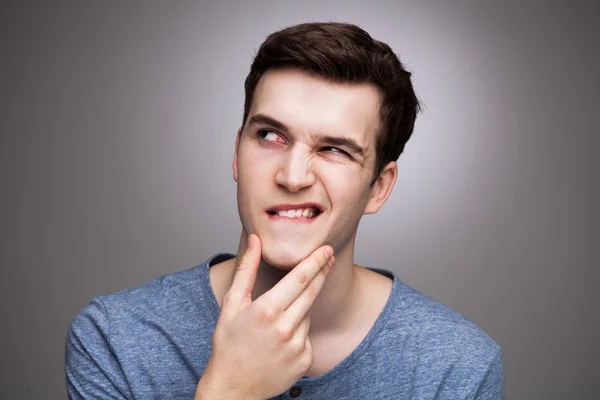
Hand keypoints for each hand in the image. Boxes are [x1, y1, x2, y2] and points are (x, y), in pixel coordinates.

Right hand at [195, 234, 334, 399]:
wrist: (233, 387)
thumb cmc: (228, 343)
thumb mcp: (232, 303)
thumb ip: (247, 268)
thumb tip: (255, 240)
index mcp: (266, 310)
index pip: (300, 278)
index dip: (315, 261)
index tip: (326, 249)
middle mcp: (285, 328)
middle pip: (311, 291)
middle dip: (322, 272)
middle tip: (329, 257)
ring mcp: (297, 346)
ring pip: (307, 314)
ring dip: (300, 308)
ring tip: (276, 320)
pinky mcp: (305, 360)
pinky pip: (307, 336)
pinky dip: (299, 331)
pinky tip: (281, 340)